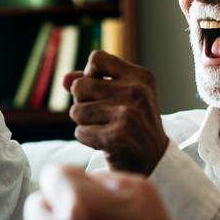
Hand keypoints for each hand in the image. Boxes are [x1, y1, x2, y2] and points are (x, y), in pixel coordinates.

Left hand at [63, 50, 167, 173]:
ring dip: (84, 123)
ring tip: (104, 129)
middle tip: (102, 116)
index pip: (97, 58)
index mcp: (140, 77)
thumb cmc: (132, 124)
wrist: (154, 161)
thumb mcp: (120, 97)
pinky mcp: (117, 136)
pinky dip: (87, 139)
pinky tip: (105, 143)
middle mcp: (136, 91)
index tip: (98, 90)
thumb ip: (90, 82)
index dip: (88, 74)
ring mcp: (128, 114)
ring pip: (76, 111)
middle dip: (82, 103)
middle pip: (79, 86)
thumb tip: (65, 80)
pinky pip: (80, 132)